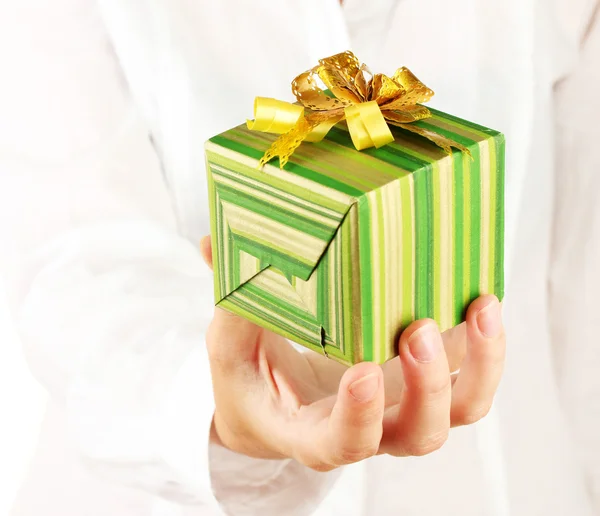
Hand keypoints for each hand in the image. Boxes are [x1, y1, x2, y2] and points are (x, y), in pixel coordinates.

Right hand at [201, 236, 504, 469]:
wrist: (284, 402)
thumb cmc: (256, 381)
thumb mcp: (231, 348)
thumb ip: (230, 303)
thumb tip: (214, 243)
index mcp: (313, 432)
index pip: (341, 445)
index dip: (357, 419)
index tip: (360, 372)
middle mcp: (369, 427)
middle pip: (416, 434)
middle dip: (428, 388)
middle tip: (417, 330)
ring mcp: (402, 404)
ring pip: (459, 409)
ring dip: (480, 366)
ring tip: (480, 307)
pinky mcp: (422, 378)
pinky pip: (469, 373)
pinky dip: (486, 344)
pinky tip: (482, 300)